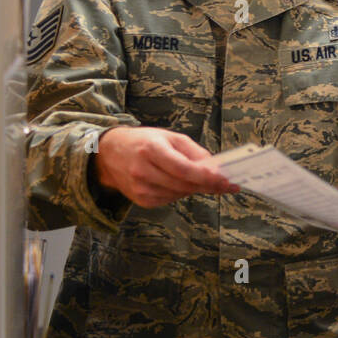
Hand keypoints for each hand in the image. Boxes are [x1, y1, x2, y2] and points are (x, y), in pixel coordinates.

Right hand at [93, 126, 238, 207]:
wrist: (110, 154)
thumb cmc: (145, 142)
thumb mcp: (171, 137)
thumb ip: (195, 152)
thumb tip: (216, 169)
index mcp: (151, 149)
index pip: (184, 169)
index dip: (207, 177)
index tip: (226, 181)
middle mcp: (143, 170)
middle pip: (184, 185)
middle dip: (208, 185)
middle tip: (227, 184)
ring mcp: (140, 188)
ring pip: (179, 194)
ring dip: (194, 188)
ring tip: (199, 179)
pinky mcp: (140, 200)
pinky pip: (170, 200)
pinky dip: (180, 193)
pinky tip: (178, 183)